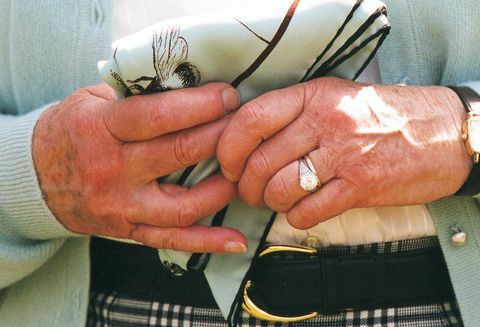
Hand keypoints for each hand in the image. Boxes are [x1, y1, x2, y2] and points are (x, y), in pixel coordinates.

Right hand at [33, 83, 247, 252]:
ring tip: (244, 168)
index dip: (200, 105)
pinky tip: (236, 240)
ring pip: (182, 205)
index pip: (158, 116)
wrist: (36, 176)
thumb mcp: (93, 100)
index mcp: (100, 128)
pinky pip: (172, 240)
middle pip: (178, 154)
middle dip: (220, 136)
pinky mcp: (128, 229)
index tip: (228, 96)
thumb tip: (191, 85)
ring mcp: (121, 205)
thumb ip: (136, 95)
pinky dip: (206, 242)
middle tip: (244, 123)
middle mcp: (111, 170)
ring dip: (222, 188)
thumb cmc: (72, 130)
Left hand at [218, 77, 470, 228]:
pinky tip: (300, 211)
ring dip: (269, 203)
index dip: (228, 147)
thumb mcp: (335, 97)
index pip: (251, 119)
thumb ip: (293, 113)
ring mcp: (343, 155)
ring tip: (275, 201)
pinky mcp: (361, 186)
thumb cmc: (382, 115)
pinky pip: (308, 211)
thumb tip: (247, 142)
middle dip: (245, 186)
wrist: (441, 132)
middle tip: (248, 192)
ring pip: (280, 189)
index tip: (228, 164)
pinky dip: (295, 217)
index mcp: (313, 95)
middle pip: (260, 162)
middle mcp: (325, 122)